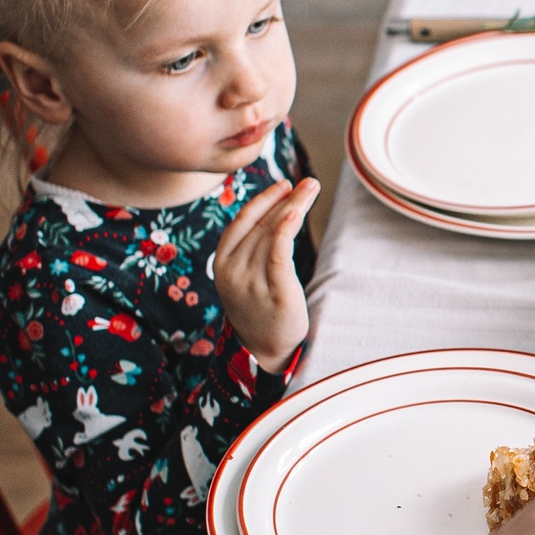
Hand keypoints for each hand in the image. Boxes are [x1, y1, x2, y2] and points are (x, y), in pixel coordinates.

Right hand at [213, 177, 319, 373]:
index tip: (284, 185)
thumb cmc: (260, 310)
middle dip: (287, 199)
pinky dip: (286, 228)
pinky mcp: (275, 292)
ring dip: (294, 206)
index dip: (263, 200)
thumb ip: (251, 249)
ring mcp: (252, 282)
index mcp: (221, 265)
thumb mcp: (245, 278)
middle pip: (262, 224)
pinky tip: (297, 211)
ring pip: (273, 233)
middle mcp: (233, 271)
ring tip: (312, 189)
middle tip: (309, 182)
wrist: (266, 352)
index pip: (242, 222)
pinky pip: (279, 253)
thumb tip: (274, 213)